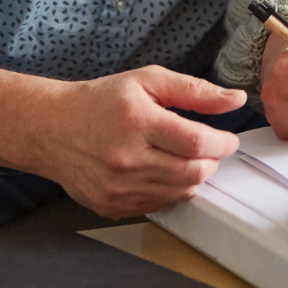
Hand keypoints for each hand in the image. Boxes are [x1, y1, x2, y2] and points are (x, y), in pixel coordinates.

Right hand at [37, 65, 246, 218]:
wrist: (51, 129)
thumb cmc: (101, 101)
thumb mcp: (148, 81)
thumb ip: (195, 90)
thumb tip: (235, 100)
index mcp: (137, 122)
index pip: (196, 142)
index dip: (222, 143)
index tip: (229, 139)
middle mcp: (126, 159)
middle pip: (193, 172)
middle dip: (212, 161)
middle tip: (210, 148)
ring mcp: (118, 188)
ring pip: (180, 192)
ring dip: (194, 176)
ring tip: (187, 157)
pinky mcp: (112, 206)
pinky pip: (159, 205)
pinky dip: (172, 190)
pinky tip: (163, 171)